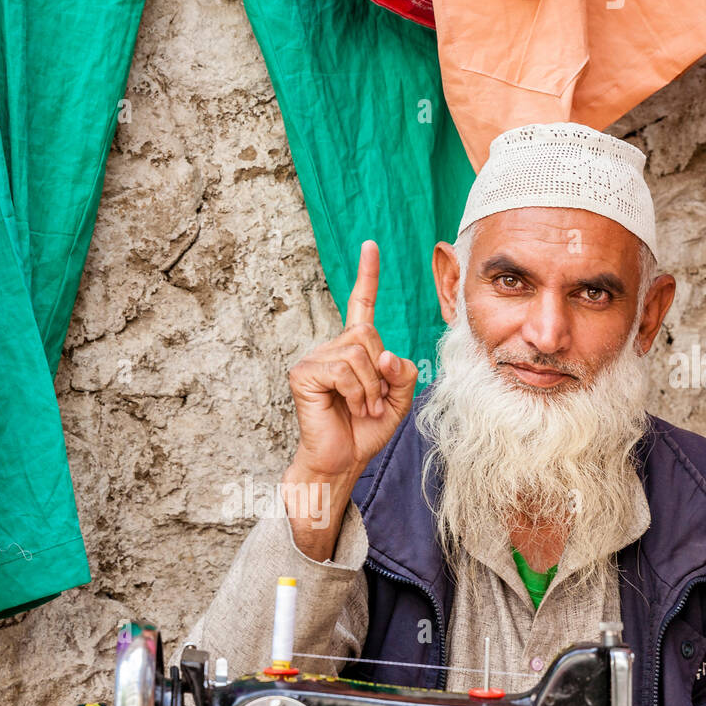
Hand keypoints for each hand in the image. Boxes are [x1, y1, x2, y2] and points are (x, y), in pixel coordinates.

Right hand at [287, 241, 418, 482]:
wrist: (342, 459)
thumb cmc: (365, 429)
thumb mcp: (397, 399)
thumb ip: (401, 372)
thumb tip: (383, 354)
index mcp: (354, 349)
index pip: (360, 305)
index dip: (367, 276)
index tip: (371, 245)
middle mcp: (332, 348)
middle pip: (367, 333)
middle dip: (380, 371)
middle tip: (374, 400)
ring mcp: (314, 359)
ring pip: (358, 353)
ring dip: (370, 387)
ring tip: (363, 407)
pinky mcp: (303, 374)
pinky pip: (343, 370)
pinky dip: (355, 392)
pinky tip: (349, 407)